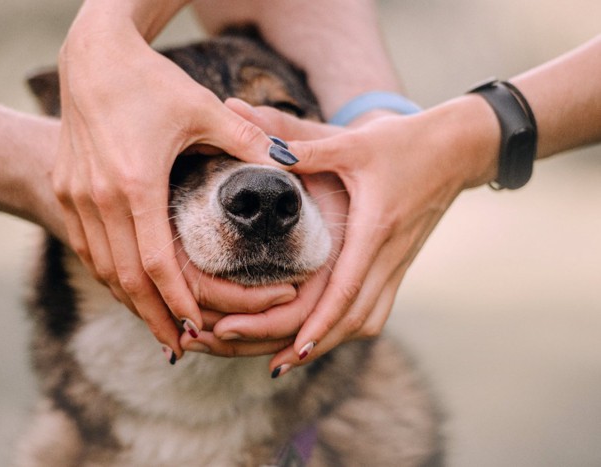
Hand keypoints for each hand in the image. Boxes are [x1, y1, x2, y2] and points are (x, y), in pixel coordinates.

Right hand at [54, 10, 274, 357]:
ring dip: (130, 300)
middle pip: (126, 278)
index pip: (157, 263)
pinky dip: (110, 274)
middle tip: (179, 347)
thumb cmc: (149, 81)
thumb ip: (246, 139)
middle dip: (153, 318)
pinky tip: (128, 286)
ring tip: (156, 325)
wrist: (90, 58)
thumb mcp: (202, 107)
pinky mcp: (67, 189)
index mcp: (137, 183)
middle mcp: (100, 198)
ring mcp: (77, 196)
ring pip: (103, 268)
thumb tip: (289, 162)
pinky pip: (88, 247)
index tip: (197, 328)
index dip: (179, 301)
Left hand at [224, 96, 497, 372]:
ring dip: (332, 341)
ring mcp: (399, 263)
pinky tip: (327, 333)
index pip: (347, 288)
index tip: (292, 349)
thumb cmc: (404, 143)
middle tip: (274, 365)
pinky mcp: (401, 263)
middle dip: (313, 344)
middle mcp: (390, 254)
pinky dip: (351, 326)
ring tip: (292, 358)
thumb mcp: (353, 143)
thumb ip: (306, 150)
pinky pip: (378, 307)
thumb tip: (263, 151)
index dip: (320, 323)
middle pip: (354, 317)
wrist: (458, 149)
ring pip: (368, 319)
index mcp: (375, 227)